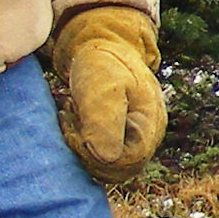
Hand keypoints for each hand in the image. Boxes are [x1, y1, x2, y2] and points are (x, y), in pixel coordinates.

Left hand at [51, 6, 166, 182]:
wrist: (104, 47)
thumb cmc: (103, 63)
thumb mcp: (102, 85)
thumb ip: (104, 119)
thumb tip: (107, 158)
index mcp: (149, 125)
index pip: (124, 163)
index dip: (94, 155)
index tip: (73, 129)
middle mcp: (147, 136)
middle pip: (117, 170)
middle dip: (86, 152)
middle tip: (69, 121)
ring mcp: (135, 138)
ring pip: (108, 166)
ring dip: (82, 149)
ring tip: (71, 118)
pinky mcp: (120, 137)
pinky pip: (102, 157)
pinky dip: (83, 145)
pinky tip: (73, 123)